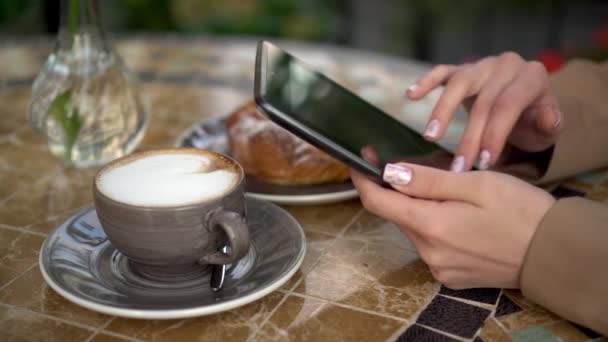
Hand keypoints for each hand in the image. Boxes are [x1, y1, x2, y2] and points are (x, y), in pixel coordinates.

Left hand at [351, 163, 554, 288]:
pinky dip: (435, 228)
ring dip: (420, 209)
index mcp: (431, 225)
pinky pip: (431, 246)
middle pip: (397, 215)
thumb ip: (428, 181)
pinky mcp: (451, 276)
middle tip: (417, 168)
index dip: (363, 179)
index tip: (360, 161)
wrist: (553, 253)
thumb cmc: (520, 211)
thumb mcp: (475, 183)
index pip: (377, 202)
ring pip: (414, 229)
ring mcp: (439, 267)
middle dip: (398, 191)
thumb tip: (390, 173)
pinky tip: (460, 219)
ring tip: (451, 194)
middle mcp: (429, 252)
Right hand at [407, 52, 561, 171]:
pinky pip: (442, 71)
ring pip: (459, 83)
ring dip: (442, 111)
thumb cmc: (534, 120)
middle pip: (483, 101)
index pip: (508, 106)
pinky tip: (411, 95)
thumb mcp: (548, 126)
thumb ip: (549, 124)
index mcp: (532, 77)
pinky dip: (426, 82)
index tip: (482, 164)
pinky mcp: (462, 68)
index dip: (494, 134)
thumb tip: (546, 119)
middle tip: (458, 167)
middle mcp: (506, 65)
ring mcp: (482, 65)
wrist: (526, 103)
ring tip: (431, 136)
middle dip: (469, 138)